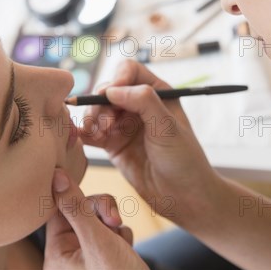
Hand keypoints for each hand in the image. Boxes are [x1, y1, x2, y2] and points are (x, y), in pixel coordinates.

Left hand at [43, 169, 150, 269]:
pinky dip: (122, 237)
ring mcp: (89, 259)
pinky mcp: (107, 261)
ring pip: (99, 221)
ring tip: (122, 243)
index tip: (88, 189)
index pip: (59, 210)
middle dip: (101, 211)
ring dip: (114, 225)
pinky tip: (127, 250)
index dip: (74, 197)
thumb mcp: (97, 241)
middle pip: (81, 212)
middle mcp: (70, 258)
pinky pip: (112, 235)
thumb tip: (55, 176)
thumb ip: (76, 207)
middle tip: (114, 221)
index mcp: (57, 255)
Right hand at [79, 60, 221, 224]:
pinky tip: (87, 141)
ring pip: (96, 110)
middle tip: (105, 127)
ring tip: (99, 136)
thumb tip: (113, 89)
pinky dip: (86, 134)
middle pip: (107, 90)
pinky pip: (92, 132)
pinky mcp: (113, 143)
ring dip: (92, 120)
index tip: (110, 95)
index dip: (117, 79)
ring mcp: (124, 124)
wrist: (183, 197)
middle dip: (101, 105)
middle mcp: (139, 105)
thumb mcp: (167, 127)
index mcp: (158, 92)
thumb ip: (143, 101)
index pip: (129, 71)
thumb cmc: (184, 160)